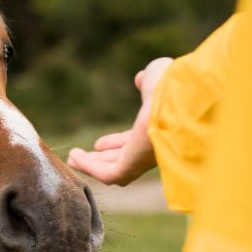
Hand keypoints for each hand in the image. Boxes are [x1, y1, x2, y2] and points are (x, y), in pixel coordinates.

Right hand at [67, 57, 172, 185]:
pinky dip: (89, 167)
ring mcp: (143, 160)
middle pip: (123, 161)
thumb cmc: (172, 86)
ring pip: (114, 171)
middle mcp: (152, 149)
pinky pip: (107, 174)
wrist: (179, 98)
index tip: (99, 144)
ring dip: (91, 166)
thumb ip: (148, 79)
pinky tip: (74, 158)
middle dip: (101, 159)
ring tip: (71, 158)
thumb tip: (142, 78)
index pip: (135, 144)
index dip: (116, 144)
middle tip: (80, 156)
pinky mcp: (132, 166)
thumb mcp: (157, 77)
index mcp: (159, 131)